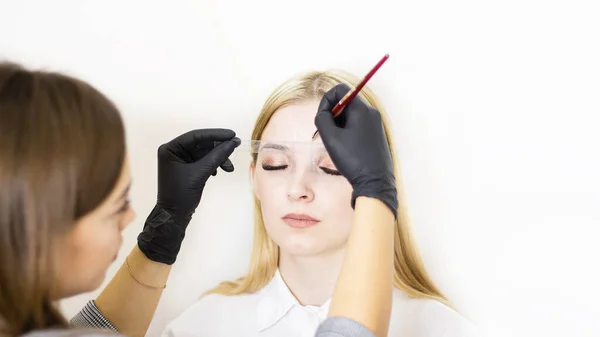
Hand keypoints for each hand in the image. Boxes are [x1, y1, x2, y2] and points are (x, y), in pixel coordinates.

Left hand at [138, 128, 240, 263]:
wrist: (174, 216)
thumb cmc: (181, 194)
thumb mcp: (200, 173)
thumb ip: (216, 156)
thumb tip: (233, 143)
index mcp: (170, 149)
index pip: (195, 136)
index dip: (215, 134)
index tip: (232, 135)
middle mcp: (174, 151)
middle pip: (201, 144)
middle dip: (218, 149)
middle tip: (235, 148)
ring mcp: (181, 160)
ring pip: (204, 153)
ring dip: (218, 158)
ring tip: (229, 168)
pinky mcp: (187, 168)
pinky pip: (203, 161)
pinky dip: (213, 164)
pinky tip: (218, 171)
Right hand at [314, 84, 397, 217]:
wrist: (375, 182)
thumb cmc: (353, 159)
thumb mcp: (331, 138)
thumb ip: (322, 119)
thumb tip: (324, 112)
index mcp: (361, 109)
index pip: (340, 89)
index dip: (326, 101)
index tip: (323, 118)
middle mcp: (371, 113)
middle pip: (346, 102)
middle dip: (333, 114)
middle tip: (327, 133)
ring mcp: (376, 124)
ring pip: (351, 114)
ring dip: (339, 124)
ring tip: (337, 143)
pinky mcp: (377, 135)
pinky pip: (359, 125)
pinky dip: (348, 131)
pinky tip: (346, 148)